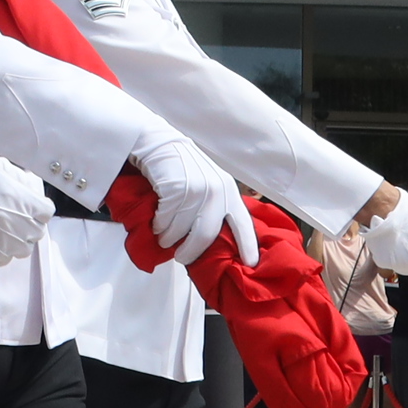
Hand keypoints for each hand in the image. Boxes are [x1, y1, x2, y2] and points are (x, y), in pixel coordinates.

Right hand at [0, 150, 53, 268]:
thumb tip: (30, 187)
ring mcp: (0, 241)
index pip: (47, 212)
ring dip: (18, 239)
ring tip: (4, 227)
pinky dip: (1, 251)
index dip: (38, 206)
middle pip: (37, 232)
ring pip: (22, 250)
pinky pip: (2, 259)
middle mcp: (16, 225)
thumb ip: (19, 178)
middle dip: (30, 222)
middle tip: (15, 213)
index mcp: (23, 201)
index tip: (29, 203)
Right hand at [130, 137, 248, 265]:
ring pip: (181, 231)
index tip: (251, 264)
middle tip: (182, 258)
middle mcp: (216, 191)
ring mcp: (196, 189)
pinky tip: (157, 220)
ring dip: (168, 238)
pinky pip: (165, 221)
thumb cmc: (183, 169)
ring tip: (164, 235)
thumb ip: (215, 208)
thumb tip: (213, 243)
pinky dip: (158, 225)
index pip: (243, 224)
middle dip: (191, 252)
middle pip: (205, 236)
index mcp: (229, 192)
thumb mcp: (209, 185)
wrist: (160, 144)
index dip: (248, 246)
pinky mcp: (175, 189)